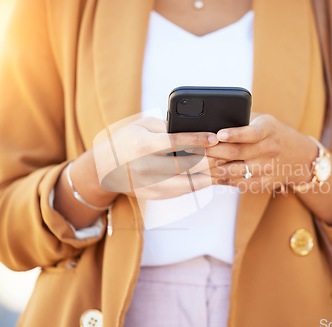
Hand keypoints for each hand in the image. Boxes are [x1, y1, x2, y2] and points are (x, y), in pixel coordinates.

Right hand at [94, 116, 221, 199]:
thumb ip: (166, 126)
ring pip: (188, 184)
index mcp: (143, 146)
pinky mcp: (155, 196)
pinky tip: (211, 179)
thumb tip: (195, 128)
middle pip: (185, 166)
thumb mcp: (142, 125)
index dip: (196, 139)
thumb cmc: (127, 140)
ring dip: (209, 178)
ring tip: (224, 169)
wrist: (104, 169)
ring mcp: (150, 185)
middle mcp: (146, 168)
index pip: (174, 142)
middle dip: (209, 161)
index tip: (214, 137)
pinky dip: (199, 186)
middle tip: (226, 155)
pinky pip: (182, 192)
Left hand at [202, 113, 317, 192]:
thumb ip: (242, 120)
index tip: (218, 134)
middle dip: (214, 152)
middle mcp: (269, 149)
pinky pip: (241, 183)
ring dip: (215, 169)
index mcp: (268, 130)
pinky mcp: (265, 182)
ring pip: (237, 171)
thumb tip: (212, 122)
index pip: (251, 133)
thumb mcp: (263, 121)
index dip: (234, 134)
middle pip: (238, 153)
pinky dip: (225, 180)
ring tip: (197, 165)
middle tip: (194, 151)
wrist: (300, 156)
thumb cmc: (272, 133)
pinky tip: (212, 175)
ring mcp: (268, 168)